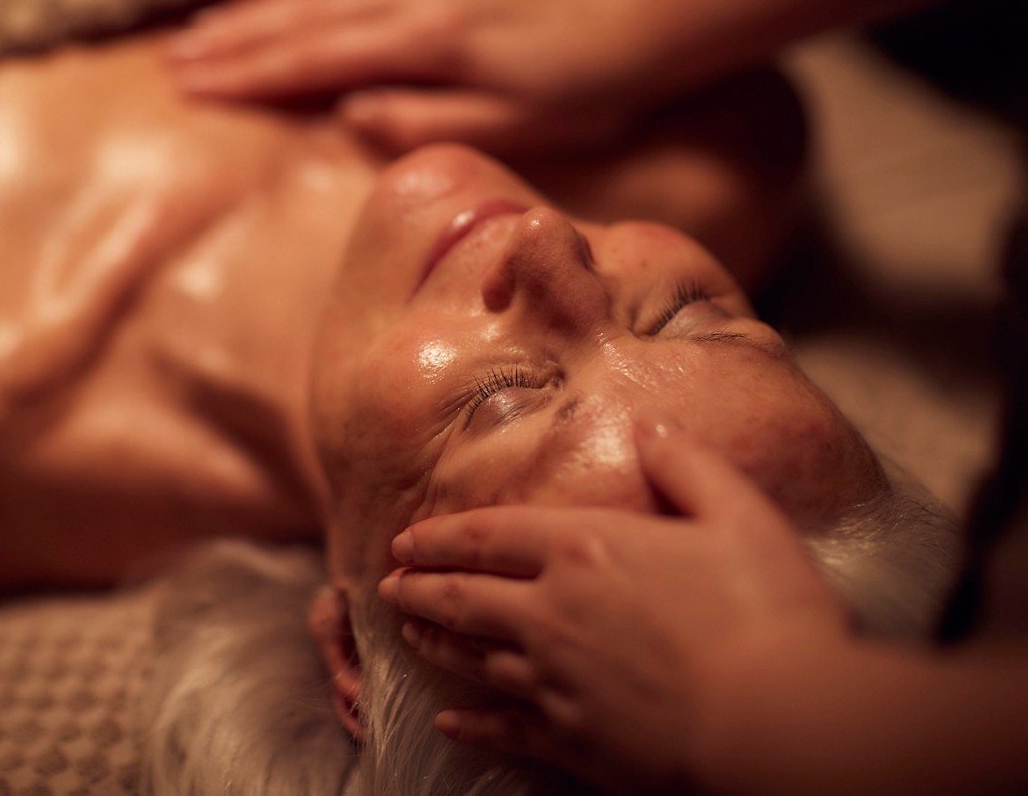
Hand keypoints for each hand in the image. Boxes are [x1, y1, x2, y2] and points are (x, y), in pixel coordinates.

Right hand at [166, 0, 645, 153]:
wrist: (642, 9)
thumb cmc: (587, 83)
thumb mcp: (516, 122)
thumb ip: (428, 121)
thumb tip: (348, 115)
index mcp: (429, 37)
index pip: (317, 56)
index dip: (250, 73)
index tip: (193, 89)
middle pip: (303, 15)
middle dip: (233, 41)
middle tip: (172, 65)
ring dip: (255, 10)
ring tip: (199, 33)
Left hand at [378, 416, 850, 791]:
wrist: (780, 725)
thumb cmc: (767, 614)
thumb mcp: (739, 515)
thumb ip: (687, 465)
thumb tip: (649, 427)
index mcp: (585, 550)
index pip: (489, 536)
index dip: (441, 537)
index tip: (405, 541)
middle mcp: (552, 613)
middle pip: (464, 597)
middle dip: (420, 588)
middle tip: (387, 586)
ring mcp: (554, 681)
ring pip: (473, 658)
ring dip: (434, 641)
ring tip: (407, 631)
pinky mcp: (570, 741)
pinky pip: (502, 728)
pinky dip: (469, 723)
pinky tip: (447, 721)